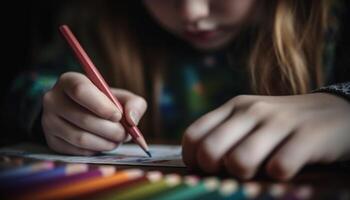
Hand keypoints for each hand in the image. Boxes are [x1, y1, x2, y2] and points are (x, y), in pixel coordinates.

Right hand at [42, 72, 146, 154]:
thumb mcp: (122, 97)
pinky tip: (104, 144)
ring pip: (80, 138)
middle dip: (110, 130)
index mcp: (70, 81)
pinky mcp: (52, 141)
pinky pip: (77, 151)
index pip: (81, 91)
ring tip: (117, 140)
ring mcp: (49, 121)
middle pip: (83, 118)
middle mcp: (53, 99)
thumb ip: (134, 104)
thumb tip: (131, 121)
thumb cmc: (106, 103)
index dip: (102, 106)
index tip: (118, 116)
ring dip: (105, 143)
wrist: (83, 112)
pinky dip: (96, 150)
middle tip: (124, 134)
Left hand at [182, 93, 349, 179]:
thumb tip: (198, 164)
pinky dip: (279, 176)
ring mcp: (279, 122)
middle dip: (216, 171)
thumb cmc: (283, 124)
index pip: (193, 136)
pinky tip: (286, 169)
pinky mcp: (307, 136)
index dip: (193, 160)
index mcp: (234, 107)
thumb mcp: (250, 121)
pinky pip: (279, 168)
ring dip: (247, 176)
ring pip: (240, 161)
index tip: (207, 170)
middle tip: (234, 172)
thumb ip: (225, 135)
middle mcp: (252, 111)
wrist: (335, 112)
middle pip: (209, 151)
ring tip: (262, 170)